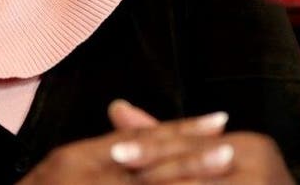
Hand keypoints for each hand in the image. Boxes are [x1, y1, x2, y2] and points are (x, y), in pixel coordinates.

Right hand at [16, 102, 227, 184]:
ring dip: (181, 183)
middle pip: (145, 165)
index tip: (220, 121)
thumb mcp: (67, 165)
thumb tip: (128, 128)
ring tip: (221, 176)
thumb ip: (105, 149)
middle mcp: (79, 171)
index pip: (138, 141)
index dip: (181, 130)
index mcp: (78, 157)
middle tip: (231, 150)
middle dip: (190, 160)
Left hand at [108, 101, 295, 184]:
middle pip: (195, 168)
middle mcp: (263, 164)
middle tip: (116, 161)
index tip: (114, 152)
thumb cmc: (244, 182)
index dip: (151, 148)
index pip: (192, 144)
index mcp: (252, 146)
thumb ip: (164, 138)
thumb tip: (115, 106)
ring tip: (128, 184)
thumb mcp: (208, 158)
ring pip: (198, 184)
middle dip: (153, 173)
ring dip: (164, 184)